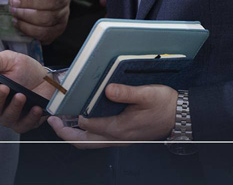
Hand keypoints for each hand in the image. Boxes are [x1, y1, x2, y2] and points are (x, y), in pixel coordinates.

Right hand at [0, 51, 53, 133]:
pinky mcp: (25, 122)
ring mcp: (10, 115)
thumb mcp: (10, 59)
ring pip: (7, 118)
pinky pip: (24, 125)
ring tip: (21, 96)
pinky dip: (30, 117)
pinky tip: (35, 107)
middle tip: (4, 87)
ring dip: (14, 107)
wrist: (45, 78)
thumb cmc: (25, 69)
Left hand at [9, 0, 70, 43]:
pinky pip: (46, 33)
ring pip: (48, 19)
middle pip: (51, 3)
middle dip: (30, 4)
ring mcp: (63, 13)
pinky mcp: (58, 28)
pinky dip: (30, 30)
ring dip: (27, 18)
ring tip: (14, 14)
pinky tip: (19, 23)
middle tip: (13, 3)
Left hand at [47, 83, 177, 148]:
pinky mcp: (123, 138)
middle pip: (83, 141)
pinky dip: (86, 134)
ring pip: (89, 143)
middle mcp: (117, 137)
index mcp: (119, 127)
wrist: (180, 117)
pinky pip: (98, 141)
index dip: (72, 116)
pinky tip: (83, 123)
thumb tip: (107, 89)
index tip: (62, 105)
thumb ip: (126, 93)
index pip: (87, 125)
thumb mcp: (148, 94)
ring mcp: (120, 140)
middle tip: (52, 121)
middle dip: (64, 133)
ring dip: (74, 135)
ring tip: (62, 122)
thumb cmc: (165, 105)